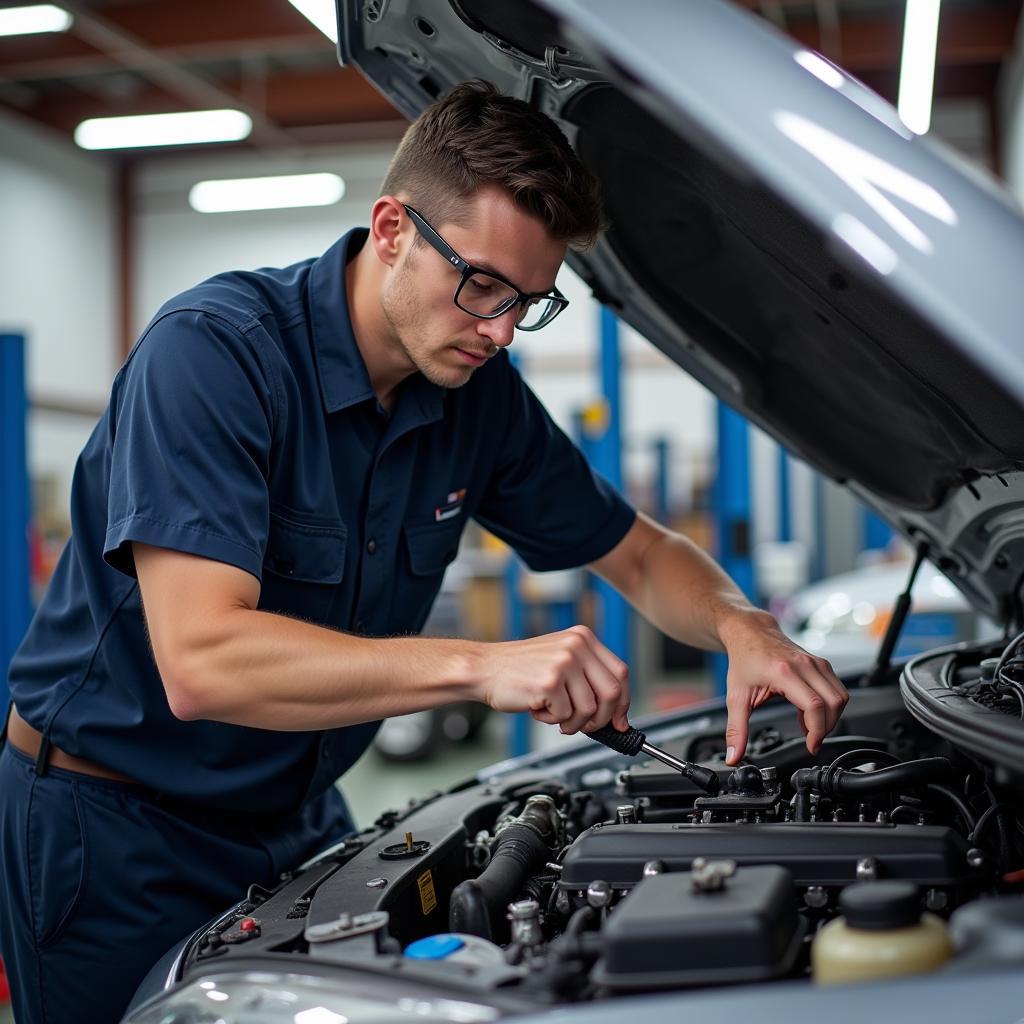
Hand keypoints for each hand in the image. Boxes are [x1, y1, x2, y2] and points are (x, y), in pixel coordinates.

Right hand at [475, 625, 629, 734]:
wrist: (484, 668)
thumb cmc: (519, 668)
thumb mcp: (560, 659)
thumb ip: (587, 676)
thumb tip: (614, 711)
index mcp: (583, 638)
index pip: (620, 672)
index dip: (624, 702)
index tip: (620, 720)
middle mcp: (577, 646)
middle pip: (612, 693)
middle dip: (602, 719)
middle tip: (587, 726)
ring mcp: (564, 663)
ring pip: (589, 709)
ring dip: (573, 722)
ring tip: (554, 714)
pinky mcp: (550, 682)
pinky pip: (565, 715)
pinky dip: (552, 720)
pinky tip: (538, 708)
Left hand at [720, 611, 846, 764]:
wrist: (750, 632)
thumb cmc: (744, 659)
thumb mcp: (736, 697)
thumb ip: (736, 729)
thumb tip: (734, 756)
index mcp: (784, 673)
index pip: (815, 706)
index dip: (817, 730)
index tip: (810, 745)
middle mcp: (805, 665)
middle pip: (834, 703)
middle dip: (826, 727)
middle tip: (810, 740)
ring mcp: (815, 662)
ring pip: (840, 696)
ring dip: (831, 717)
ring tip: (809, 726)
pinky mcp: (821, 663)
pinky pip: (836, 689)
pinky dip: (829, 705)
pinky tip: (809, 712)